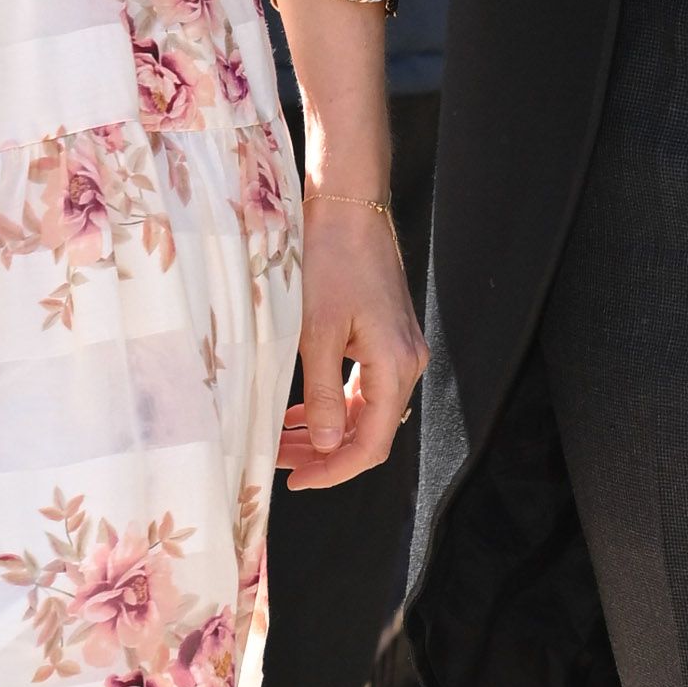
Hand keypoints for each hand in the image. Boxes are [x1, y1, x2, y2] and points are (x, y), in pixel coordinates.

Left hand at [277, 191, 424, 492]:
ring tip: (284, 441)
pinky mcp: (387, 336)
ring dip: (327, 430)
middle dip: (326, 454)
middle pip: (371, 431)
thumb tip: (327, 446)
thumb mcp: (317, 331)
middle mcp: (407, 361)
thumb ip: (324, 394)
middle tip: (280, 463)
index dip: (335, 470)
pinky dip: (335, 404)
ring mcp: (400, 349)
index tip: (297, 481)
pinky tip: (302, 410)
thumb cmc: (331, 260)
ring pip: (366, 411)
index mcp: (396, 364)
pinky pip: (365, 386)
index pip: (372, 443)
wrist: (349, 205)